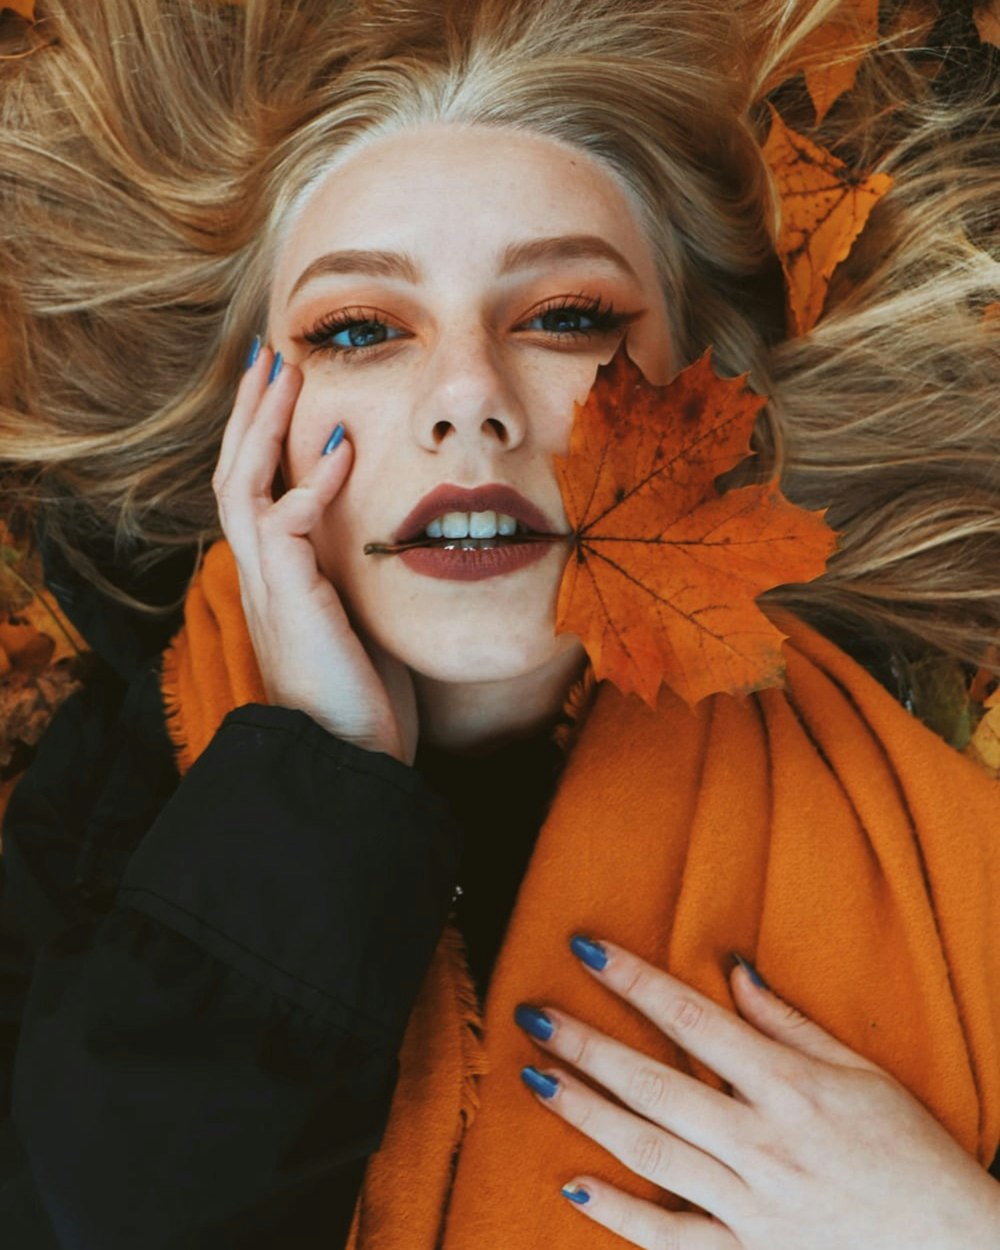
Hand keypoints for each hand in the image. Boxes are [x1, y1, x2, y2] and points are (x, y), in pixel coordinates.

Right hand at [213, 344, 416, 763]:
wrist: (350, 759)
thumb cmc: (361, 696)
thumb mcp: (358, 621)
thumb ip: (352, 574)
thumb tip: (377, 534)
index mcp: (277, 578)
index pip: (257, 491)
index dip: (264, 438)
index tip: (287, 389)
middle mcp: (260, 576)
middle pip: (236, 474)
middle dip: (252, 412)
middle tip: (271, 356)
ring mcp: (267, 587)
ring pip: (242, 486)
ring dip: (263, 426)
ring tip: (287, 372)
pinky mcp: (288, 601)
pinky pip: (286, 526)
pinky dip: (310, 483)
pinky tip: (340, 448)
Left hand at [517, 938, 999, 1248]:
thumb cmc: (914, 1155)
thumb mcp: (862, 1073)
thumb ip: (788, 1024)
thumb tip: (732, 971)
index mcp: (790, 1087)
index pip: (691, 1019)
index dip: (632, 981)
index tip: (585, 950)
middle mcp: (763, 1143)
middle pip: (652, 1083)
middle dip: (584, 1043)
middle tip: (532, 1013)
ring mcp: (752, 1206)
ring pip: (648, 1150)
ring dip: (584, 1111)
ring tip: (534, 1077)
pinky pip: (670, 1237)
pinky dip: (619, 1212)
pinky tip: (574, 1184)